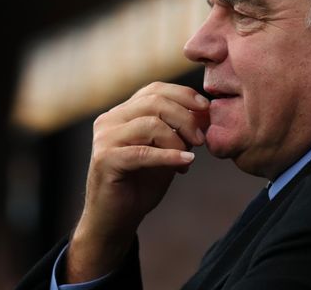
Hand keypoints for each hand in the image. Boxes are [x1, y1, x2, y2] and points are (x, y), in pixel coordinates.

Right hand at [66, 82, 209, 281]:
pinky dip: (169, 157)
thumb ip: (177, 132)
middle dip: (185, 118)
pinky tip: (186, 164)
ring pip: (150, 124)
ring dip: (178, 140)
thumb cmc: (141, 185)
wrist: (115, 221)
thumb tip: (204, 113)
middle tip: (200, 140)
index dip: (183, 95)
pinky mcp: (106, 160)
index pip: (154, 90)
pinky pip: (144, 152)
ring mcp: (105, 139)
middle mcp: (109, 120)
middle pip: (155, 103)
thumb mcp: (164, 152)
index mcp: (122, 113)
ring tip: (189, 156)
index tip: (205, 108)